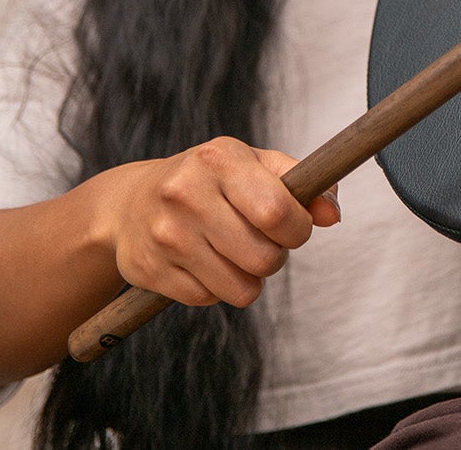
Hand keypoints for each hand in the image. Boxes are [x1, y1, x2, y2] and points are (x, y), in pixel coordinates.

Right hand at [98, 137, 341, 308]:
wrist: (128, 202)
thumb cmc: (207, 180)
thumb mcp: (253, 164)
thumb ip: (301, 183)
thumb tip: (332, 214)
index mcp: (219, 160)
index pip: (277, 212)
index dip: (299, 229)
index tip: (295, 227)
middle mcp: (186, 194)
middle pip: (264, 259)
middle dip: (275, 256)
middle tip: (261, 241)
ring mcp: (165, 235)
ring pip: (241, 289)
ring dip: (249, 277)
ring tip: (233, 252)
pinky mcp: (149, 270)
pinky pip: (209, 299)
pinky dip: (215, 287)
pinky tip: (202, 262)